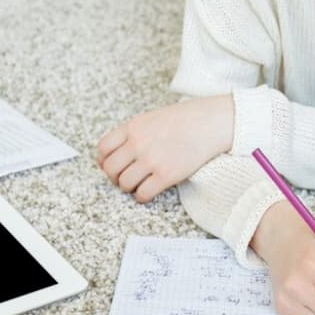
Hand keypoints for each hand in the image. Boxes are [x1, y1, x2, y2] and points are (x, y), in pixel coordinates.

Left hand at [97, 95, 233, 202]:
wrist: (212, 122)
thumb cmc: (186, 119)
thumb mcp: (153, 118)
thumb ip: (134, 133)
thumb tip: (119, 153)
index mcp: (133, 127)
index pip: (103, 148)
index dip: (104, 161)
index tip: (112, 166)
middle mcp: (138, 143)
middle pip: (110, 168)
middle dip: (115, 177)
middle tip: (125, 178)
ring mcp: (151, 159)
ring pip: (124, 183)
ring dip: (129, 187)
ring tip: (139, 184)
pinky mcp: (166, 175)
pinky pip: (142, 194)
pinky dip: (142, 197)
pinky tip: (149, 191)